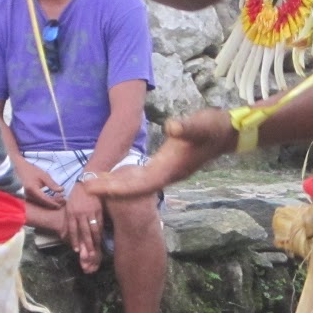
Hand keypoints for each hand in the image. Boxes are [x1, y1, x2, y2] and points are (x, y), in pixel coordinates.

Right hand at [17, 159, 64, 207]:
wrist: (19, 168)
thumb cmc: (31, 170)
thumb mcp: (43, 175)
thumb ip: (52, 184)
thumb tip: (62, 190)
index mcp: (32, 189)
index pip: (45, 199)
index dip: (54, 202)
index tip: (63, 202)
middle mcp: (28, 195)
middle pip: (43, 202)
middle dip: (54, 203)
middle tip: (64, 201)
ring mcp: (27, 197)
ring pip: (41, 202)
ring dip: (50, 201)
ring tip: (60, 198)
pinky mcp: (28, 197)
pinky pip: (38, 201)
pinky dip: (46, 200)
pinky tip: (53, 198)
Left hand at [63, 182, 104, 272]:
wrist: (88, 181)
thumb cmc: (77, 194)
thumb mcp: (69, 205)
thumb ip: (69, 219)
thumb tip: (66, 233)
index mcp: (71, 212)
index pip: (73, 229)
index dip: (74, 240)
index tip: (76, 250)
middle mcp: (80, 213)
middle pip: (84, 232)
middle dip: (86, 245)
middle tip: (88, 256)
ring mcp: (90, 212)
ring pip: (93, 229)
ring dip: (94, 241)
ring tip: (95, 250)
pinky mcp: (99, 210)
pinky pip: (100, 223)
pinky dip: (100, 232)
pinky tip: (100, 239)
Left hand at [88, 109, 236, 198]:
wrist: (229, 134)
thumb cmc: (214, 127)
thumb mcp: (201, 123)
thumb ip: (187, 127)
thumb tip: (171, 127)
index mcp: (171, 168)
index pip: (139, 183)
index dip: (116, 187)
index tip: (94, 186)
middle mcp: (167, 174)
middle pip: (134, 188)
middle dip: (110, 189)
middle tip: (84, 187)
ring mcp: (168, 172)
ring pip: (137, 184)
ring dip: (116, 185)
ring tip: (93, 183)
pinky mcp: (168, 167)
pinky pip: (142, 178)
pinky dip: (126, 179)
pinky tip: (115, 175)